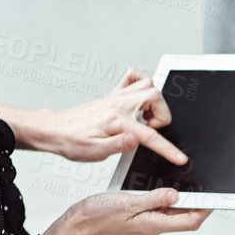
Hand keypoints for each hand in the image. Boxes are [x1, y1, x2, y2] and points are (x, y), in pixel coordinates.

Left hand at [47, 67, 187, 166]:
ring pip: (147, 83)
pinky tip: (138, 98)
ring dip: (155, 99)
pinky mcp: (112, 95)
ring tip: (147, 116)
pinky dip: (140, 82)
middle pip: (155, 96)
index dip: (168, 149)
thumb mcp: (94, 152)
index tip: (179, 157)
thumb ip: (118, 145)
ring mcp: (116, 97)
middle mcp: (118, 104)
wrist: (55, 130)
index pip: (149, 135)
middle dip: (163, 114)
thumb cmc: (72, 142)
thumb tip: (137, 140)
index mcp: (116, 121)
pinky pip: (132, 77)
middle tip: (154, 128)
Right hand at [47, 186, 210, 234]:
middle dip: (198, 205)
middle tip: (206, 187)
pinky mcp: (137, 220)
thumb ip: (154, 198)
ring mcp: (145, 225)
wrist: (76, 227)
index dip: (206, 210)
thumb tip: (176, 196)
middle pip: (184, 218)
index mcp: (153, 225)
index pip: (190, 221)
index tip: (217, 198)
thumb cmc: (97, 216)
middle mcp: (153, 228)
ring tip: (189, 185)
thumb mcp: (128, 202)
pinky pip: (158, 211)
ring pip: (172, 215)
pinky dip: (165, 200)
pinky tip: (163, 188)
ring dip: (182, 202)